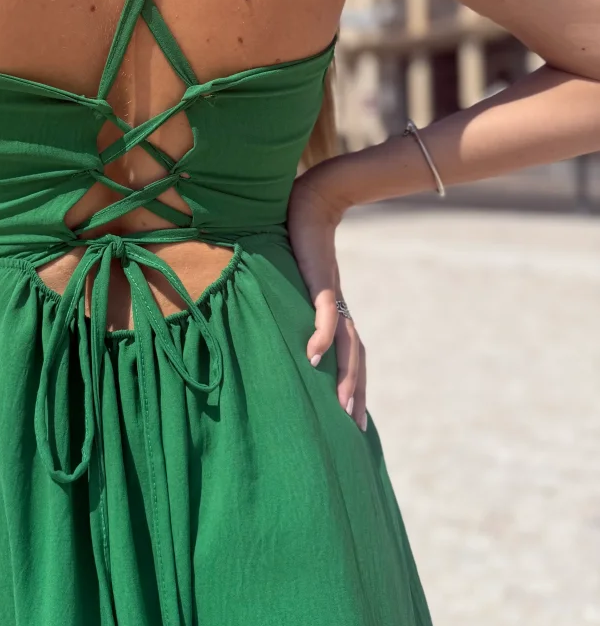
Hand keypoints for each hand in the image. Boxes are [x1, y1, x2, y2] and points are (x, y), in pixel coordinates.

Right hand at [287, 163, 366, 431]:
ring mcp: (331, 293)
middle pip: (354, 357)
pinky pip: (324, 312)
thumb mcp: (290, 277)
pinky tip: (313, 358)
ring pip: (346, 343)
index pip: (349, 352)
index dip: (352, 383)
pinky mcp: (321, 278)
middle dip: (356, 393)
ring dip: (346, 376)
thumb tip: (269, 318)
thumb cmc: (297, 234)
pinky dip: (321, 336)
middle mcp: (337, 306)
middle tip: (354, 429)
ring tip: (342, 407)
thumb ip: (285, 299)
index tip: (351, 416)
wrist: (313, 196)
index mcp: (333, 308)